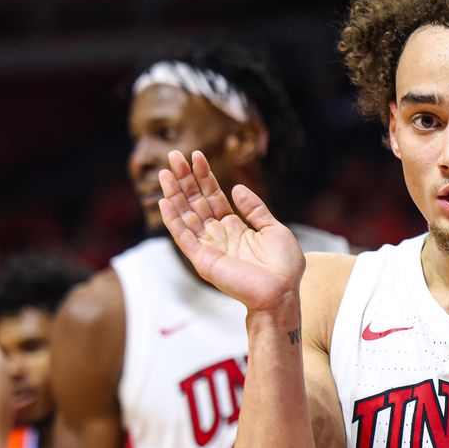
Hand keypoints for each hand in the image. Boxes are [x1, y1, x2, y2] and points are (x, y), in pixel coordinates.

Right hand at [158, 149, 304, 313]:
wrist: (282, 292)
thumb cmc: (284, 267)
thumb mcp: (274, 229)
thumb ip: (255, 209)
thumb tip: (237, 188)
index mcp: (235, 227)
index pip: (213, 197)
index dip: (204, 177)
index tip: (196, 155)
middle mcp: (218, 235)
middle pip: (196, 202)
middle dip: (185, 179)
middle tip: (174, 155)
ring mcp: (209, 247)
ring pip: (186, 215)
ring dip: (174, 194)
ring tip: (165, 172)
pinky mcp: (203, 259)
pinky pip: (184, 237)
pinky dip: (173, 220)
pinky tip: (165, 201)